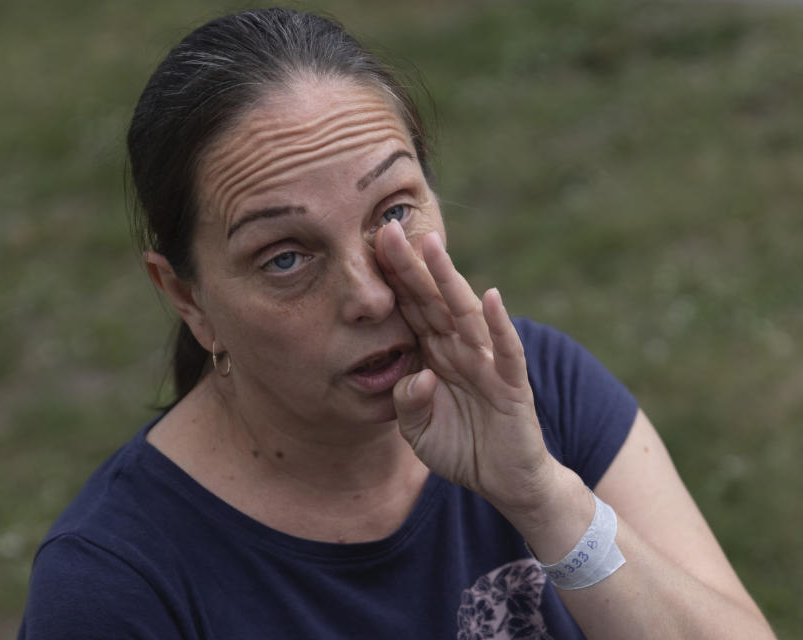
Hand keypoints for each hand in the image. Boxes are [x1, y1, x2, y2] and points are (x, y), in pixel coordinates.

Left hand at [374, 220, 558, 515]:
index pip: (410, 309)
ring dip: (449, 280)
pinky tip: (491, 297)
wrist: (506, 483)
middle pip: (431, 301)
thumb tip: (416, 377)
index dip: (391, 280)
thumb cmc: (462, 448)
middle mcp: (460, 350)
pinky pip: (506, 352)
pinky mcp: (512, 386)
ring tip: (432, 246)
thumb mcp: (418, 431)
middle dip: (410, 267)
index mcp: (435, 355)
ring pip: (465, 315)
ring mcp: (488, 364)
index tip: (368, 246)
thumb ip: (408, 403)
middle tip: (386, 229)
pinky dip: (500, 325)